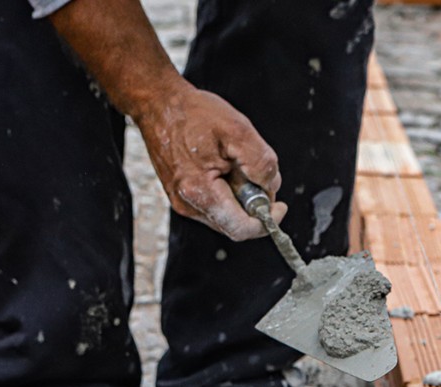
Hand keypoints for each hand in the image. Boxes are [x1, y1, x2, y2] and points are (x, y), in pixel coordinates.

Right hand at [133, 80, 287, 239]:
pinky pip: (216, 205)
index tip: (280, 207)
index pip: (240, 228)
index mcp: (198, 191)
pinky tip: (224, 168)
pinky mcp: (183, 196)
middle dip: (253, 204)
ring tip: (235, 165)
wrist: (160, 104)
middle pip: (235, 224)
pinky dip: (228, 192)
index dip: (266, 222)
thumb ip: (261, 163)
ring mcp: (183, 202)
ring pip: (226, 216)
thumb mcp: (238, 130)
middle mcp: (187, 203)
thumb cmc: (193, 114)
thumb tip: (271, 187)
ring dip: (241, 197)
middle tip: (256, 175)